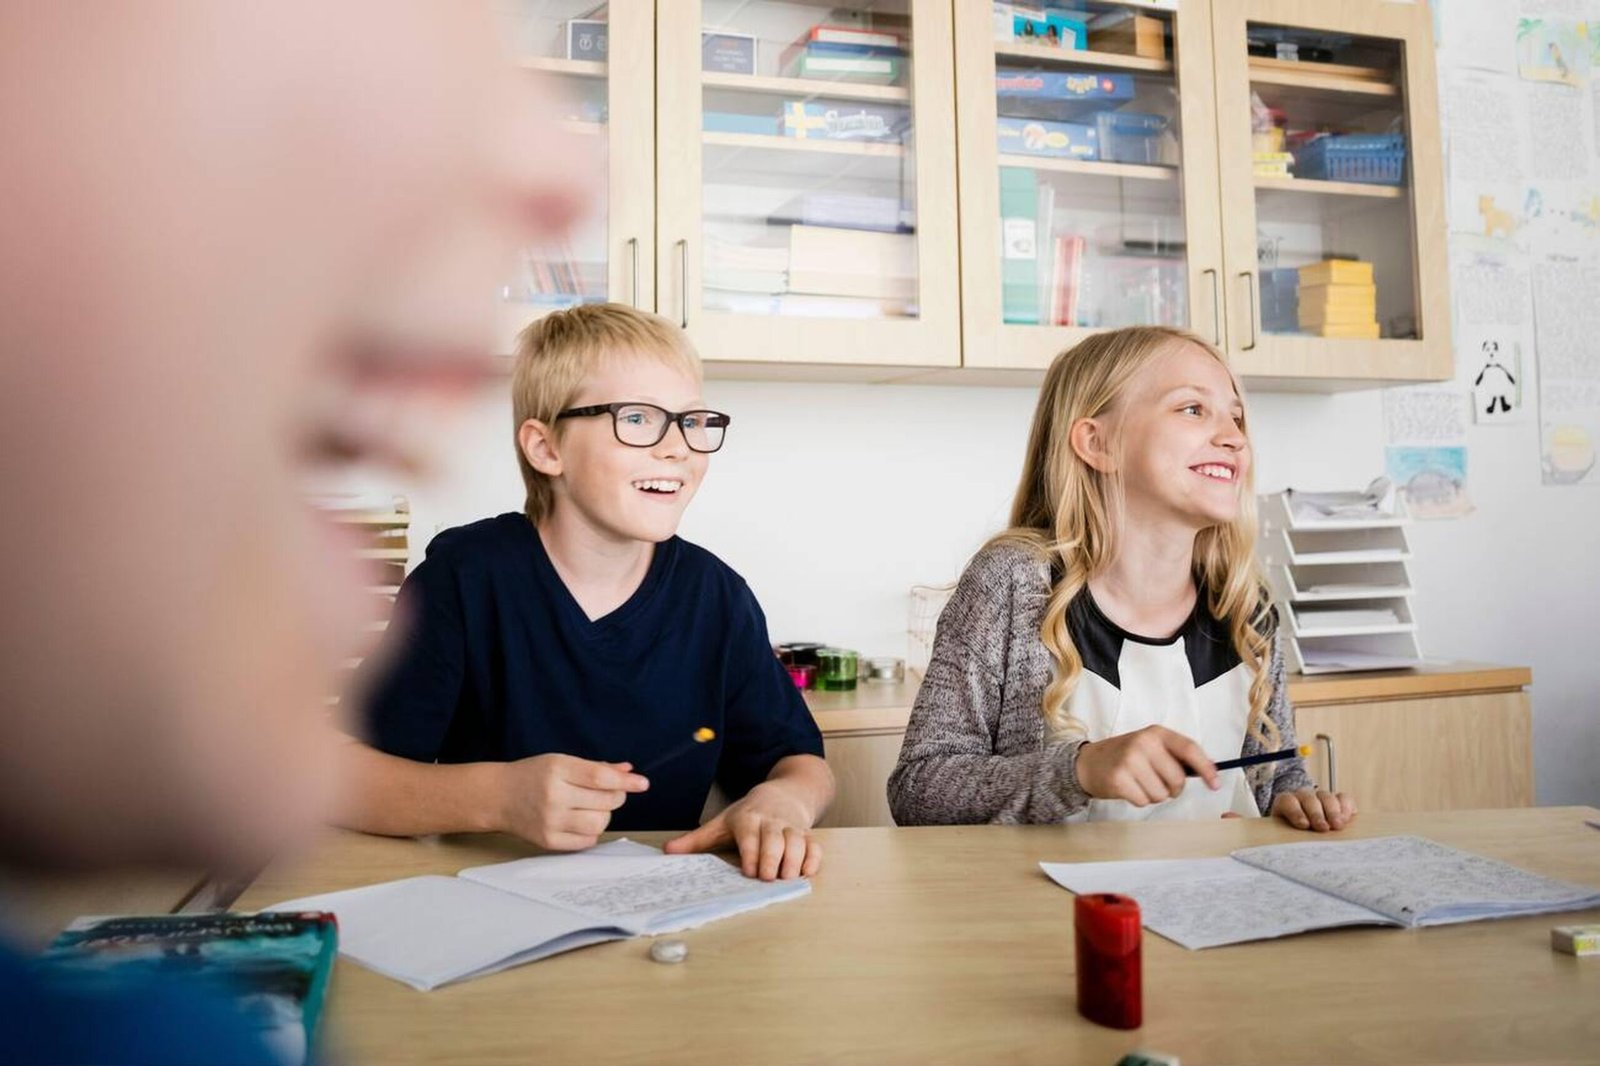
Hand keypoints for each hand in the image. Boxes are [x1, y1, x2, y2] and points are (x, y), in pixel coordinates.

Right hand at [493, 754, 648, 850]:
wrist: (498, 796)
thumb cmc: (533, 775)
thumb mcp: (561, 762)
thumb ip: (595, 768)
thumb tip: (628, 772)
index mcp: (557, 771)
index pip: (600, 778)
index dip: (625, 782)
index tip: (643, 784)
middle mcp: (554, 797)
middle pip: (605, 802)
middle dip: (616, 797)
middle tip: (609, 793)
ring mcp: (550, 822)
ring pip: (599, 823)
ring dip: (604, 815)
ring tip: (592, 807)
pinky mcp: (548, 841)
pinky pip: (587, 841)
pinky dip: (591, 831)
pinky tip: (580, 821)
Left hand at [663, 781, 820, 880]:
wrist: (784, 793)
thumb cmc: (750, 813)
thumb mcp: (722, 822)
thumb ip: (697, 839)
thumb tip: (668, 851)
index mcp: (748, 819)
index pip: (750, 835)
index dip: (751, 853)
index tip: (749, 871)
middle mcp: (772, 822)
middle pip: (775, 839)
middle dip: (773, 859)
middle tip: (768, 878)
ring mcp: (792, 827)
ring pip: (797, 842)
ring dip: (794, 860)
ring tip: (787, 878)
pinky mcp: (807, 833)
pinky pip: (814, 845)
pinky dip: (813, 859)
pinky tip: (806, 872)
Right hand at [1073, 725, 1218, 805]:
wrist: (1088, 763)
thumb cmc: (1125, 756)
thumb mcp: (1151, 746)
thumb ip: (1177, 755)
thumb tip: (1210, 769)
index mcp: (1156, 733)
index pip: (1189, 749)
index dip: (1206, 768)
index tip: (1215, 784)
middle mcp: (1144, 743)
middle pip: (1177, 779)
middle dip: (1172, 788)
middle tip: (1156, 781)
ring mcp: (1130, 760)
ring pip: (1161, 794)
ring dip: (1153, 795)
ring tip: (1139, 783)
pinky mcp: (1118, 779)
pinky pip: (1144, 801)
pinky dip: (1139, 800)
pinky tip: (1128, 788)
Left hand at [1272, 788, 1355, 831]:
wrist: (1302, 831)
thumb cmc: (1292, 835)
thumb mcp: (1286, 836)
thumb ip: (1287, 838)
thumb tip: (1289, 851)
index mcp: (1285, 803)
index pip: (1287, 802)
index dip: (1295, 812)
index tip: (1303, 825)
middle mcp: (1302, 797)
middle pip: (1309, 799)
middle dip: (1316, 814)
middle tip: (1323, 828)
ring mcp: (1320, 796)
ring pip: (1326, 797)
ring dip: (1333, 812)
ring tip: (1337, 825)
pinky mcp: (1337, 800)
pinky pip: (1343, 798)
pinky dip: (1346, 808)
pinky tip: (1347, 819)